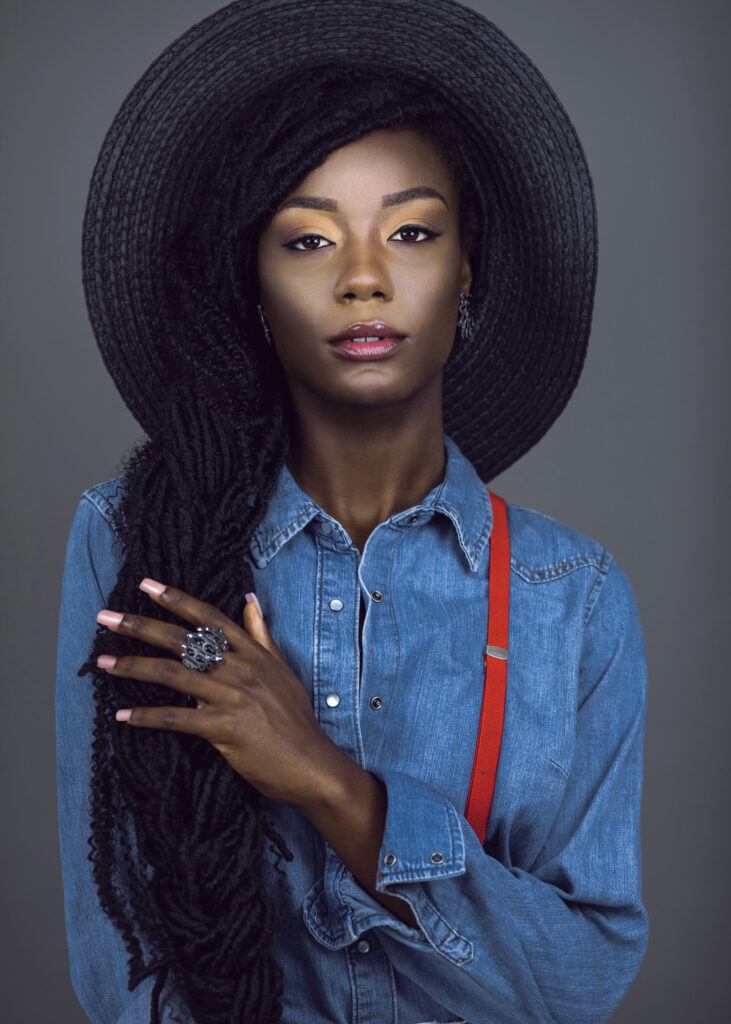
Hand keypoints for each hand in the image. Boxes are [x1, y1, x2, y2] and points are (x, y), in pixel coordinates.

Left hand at [95, 579, 347, 807]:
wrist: (311, 765)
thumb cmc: (295, 720)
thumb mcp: (282, 670)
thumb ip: (261, 635)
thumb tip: (250, 600)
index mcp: (253, 653)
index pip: (208, 617)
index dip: (176, 599)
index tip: (146, 585)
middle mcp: (240, 669)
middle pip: (183, 639)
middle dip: (140, 625)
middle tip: (106, 616)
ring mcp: (232, 697)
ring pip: (173, 674)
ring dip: (133, 666)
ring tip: (103, 662)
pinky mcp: (224, 729)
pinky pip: (177, 719)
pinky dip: (147, 717)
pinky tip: (123, 714)